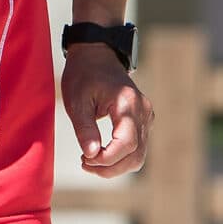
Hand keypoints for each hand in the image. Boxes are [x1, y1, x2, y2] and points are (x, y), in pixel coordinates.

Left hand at [62, 45, 150, 176]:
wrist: (97, 56)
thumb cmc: (84, 75)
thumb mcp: (76, 101)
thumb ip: (84, 129)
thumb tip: (91, 155)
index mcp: (128, 103)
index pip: (127, 144)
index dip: (107, 159)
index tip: (84, 159)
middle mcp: (143, 111)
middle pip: (136, 155)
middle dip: (110, 167)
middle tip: (84, 163)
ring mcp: (146, 116)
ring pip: (138, 155)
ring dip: (115, 166)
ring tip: (90, 160)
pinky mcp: (143, 121)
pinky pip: (137, 148)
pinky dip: (120, 157)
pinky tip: (100, 153)